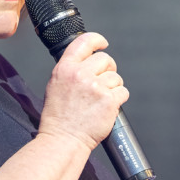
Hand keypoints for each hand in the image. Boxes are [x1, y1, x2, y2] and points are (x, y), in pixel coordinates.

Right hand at [36, 32, 127, 151]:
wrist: (63, 139)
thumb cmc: (59, 118)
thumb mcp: (56, 85)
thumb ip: (71, 70)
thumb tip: (88, 62)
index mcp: (65, 69)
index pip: (84, 42)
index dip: (97, 40)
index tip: (103, 43)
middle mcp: (80, 74)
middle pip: (105, 59)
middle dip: (108, 69)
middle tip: (103, 83)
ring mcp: (96, 87)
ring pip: (116, 77)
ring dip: (113, 88)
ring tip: (100, 101)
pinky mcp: (109, 100)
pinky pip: (123, 92)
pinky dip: (118, 100)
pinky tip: (107, 107)